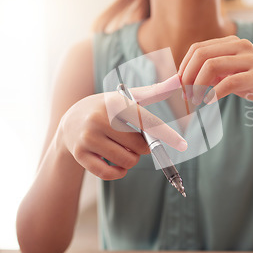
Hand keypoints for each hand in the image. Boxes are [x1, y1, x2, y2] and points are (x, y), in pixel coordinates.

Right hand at [59, 74, 186, 179]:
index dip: (167, 135)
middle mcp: (99, 118)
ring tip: (123, 149)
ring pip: (127, 161)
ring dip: (131, 160)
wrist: (69, 121)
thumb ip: (154, 91)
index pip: (147, 122)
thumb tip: (179, 79)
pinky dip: (118, 172)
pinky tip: (116, 164)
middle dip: (144, 148)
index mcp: (115, 103)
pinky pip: (109, 173)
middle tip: (133, 141)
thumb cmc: (107, 108)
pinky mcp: (79, 154)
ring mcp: (87, 137)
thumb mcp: (127, 97)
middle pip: (140, 147)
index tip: (183, 145)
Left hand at [178, 36, 252, 119]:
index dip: (183, 68)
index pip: (197, 49)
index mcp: (232, 42)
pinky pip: (229, 82)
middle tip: (185, 95)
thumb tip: (180, 80)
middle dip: (187, 76)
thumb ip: (210, 74)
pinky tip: (209, 102)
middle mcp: (241, 46)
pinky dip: (214, 94)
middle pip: (201, 54)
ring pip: (212, 65)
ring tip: (195, 101)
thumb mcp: (230, 75)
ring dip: (197, 86)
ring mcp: (252, 59)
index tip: (179, 87)